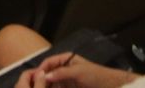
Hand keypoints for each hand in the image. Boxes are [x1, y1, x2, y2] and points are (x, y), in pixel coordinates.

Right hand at [16, 53, 137, 87]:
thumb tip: (44, 76)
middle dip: (42, 80)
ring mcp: (67, 80)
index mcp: (66, 60)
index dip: (41, 69)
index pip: (49, 62)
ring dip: (47, 86)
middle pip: (49, 73)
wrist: (111, 86)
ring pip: (52, 83)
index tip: (33, 78)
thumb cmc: (96, 76)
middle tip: (35, 87)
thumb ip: (61, 73)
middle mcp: (65, 69)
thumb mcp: (78, 72)